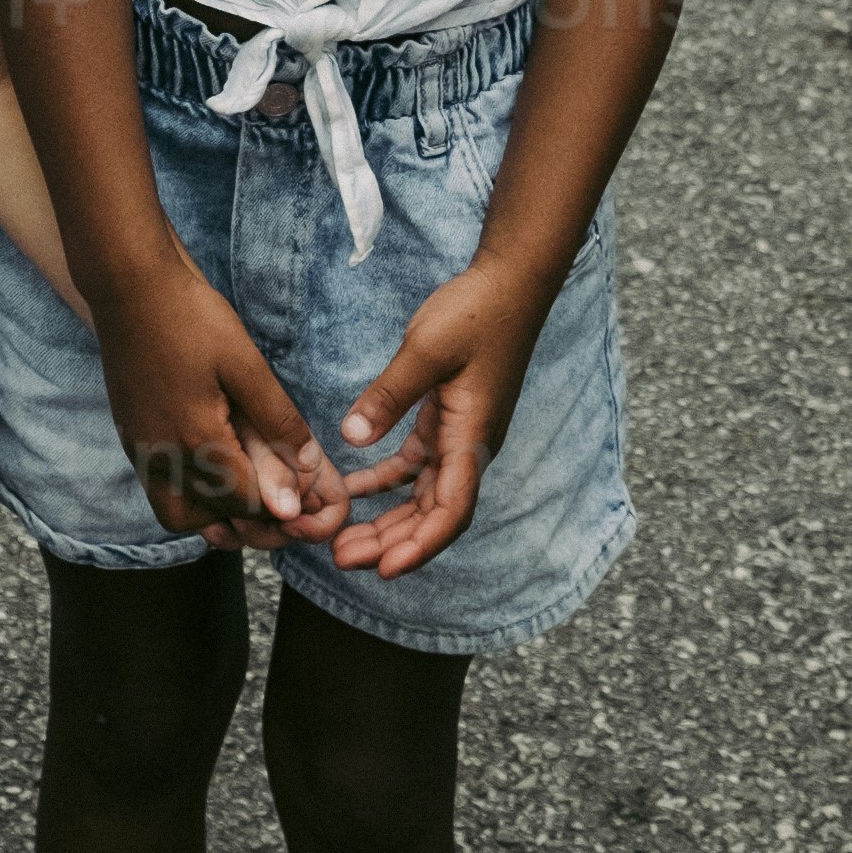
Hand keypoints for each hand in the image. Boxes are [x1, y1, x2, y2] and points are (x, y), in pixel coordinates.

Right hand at [92, 261, 346, 544]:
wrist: (129, 288)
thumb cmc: (191, 318)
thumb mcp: (246, 365)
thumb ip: (277, 421)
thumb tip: (309, 467)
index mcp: (196, 440)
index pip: (246, 501)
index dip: (281, 502)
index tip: (306, 491)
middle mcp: (163, 457)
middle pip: (213, 517)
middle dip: (250, 513)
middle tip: (279, 489)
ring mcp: (142, 450)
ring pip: (178, 513)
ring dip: (212, 511)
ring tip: (243, 484)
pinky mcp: (132, 438)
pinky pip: (159, 489)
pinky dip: (188, 492)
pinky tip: (213, 464)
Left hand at [324, 254, 558, 577]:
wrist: (510, 283)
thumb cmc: (477, 312)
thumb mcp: (427, 349)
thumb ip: (390, 394)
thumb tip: (353, 435)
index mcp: (472, 438)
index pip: (451, 511)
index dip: (419, 546)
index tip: (384, 569)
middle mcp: (470, 446)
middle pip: (432, 515)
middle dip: (391, 543)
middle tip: (341, 558)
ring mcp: (459, 435)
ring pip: (422, 496)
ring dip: (387, 520)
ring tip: (343, 539)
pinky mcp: (447, 419)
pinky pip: (414, 465)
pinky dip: (385, 481)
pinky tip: (353, 489)